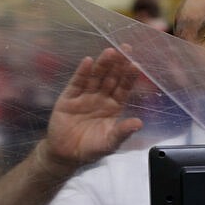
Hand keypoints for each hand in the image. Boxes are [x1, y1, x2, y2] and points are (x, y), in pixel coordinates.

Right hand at [40, 46, 142, 168]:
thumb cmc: (90, 149)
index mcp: (113, 106)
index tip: (136, 64)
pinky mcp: (69, 98)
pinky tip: (88, 62)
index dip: (129, 76)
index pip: (123, 88)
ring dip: (102, 65)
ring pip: (95, 77)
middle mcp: (101, 98)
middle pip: (111, 78)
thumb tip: (138, 123)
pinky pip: (77, 83)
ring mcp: (85, 96)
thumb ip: (122, 132)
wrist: (65, 155)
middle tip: (125, 48)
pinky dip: (82, 73)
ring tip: (110, 52)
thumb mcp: (109, 143)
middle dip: (118, 64)